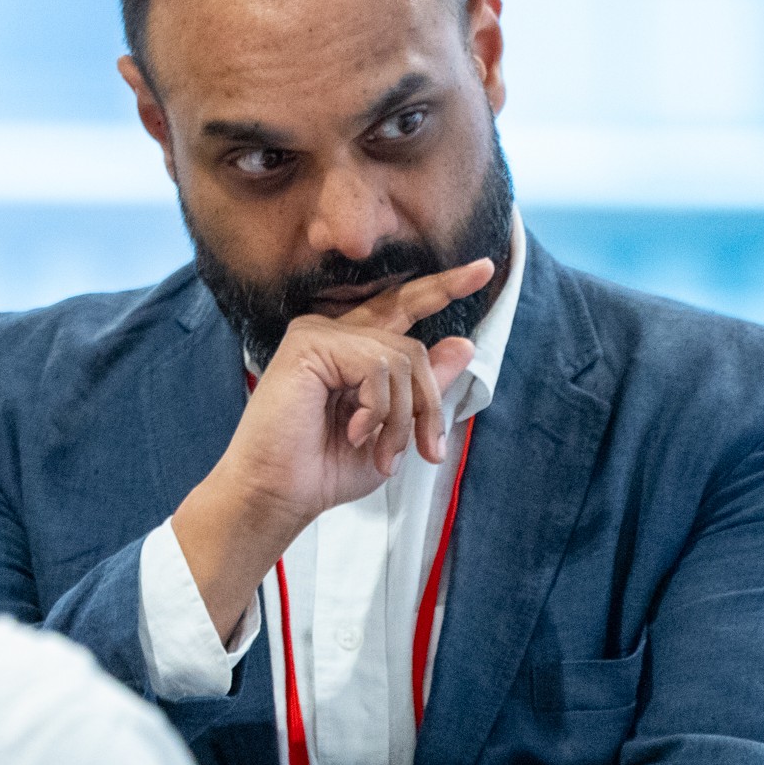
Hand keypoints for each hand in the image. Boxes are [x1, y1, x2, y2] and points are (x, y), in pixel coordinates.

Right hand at [170, 258, 493, 641]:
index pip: (403, 308)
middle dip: (427, 401)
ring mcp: (319, 333)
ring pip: (400, 359)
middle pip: (412, 345)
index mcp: (351, 350)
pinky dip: (378, 409)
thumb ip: (423, 388)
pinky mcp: (309, 342)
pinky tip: (356, 432)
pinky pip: (376, 365)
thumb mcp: (393, 431)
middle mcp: (334, 333)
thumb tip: (463, 344)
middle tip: (429, 449)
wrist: (278, 495)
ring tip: (381, 454)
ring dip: (402, 418)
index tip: (485, 269)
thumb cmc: (324, 470)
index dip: (443, 288)